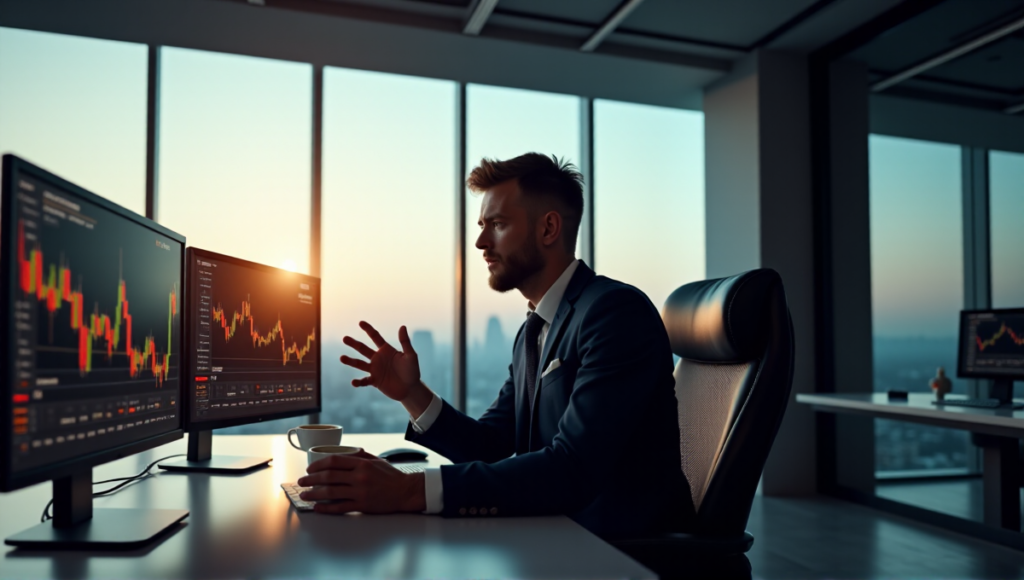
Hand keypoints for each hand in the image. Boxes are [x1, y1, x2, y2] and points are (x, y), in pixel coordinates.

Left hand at [297, 450, 425, 513]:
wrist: (406, 492)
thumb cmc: (391, 476)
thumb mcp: (377, 460)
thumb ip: (360, 456)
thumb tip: (344, 452)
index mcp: (362, 464)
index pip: (334, 461)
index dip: (318, 464)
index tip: (310, 469)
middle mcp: (359, 477)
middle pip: (329, 477)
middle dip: (311, 479)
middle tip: (301, 482)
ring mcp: (360, 492)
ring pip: (331, 492)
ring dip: (314, 494)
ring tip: (305, 495)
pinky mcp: (362, 505)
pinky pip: (340, 507)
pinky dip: (327, 508)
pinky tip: (318, 507)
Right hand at [340, 322, 420, 401]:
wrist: (411, 389)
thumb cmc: (412, 371)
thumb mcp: (411, 356)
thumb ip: (405, 342)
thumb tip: (402, 326)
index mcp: (386, 350)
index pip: (375, 337)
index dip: (368, 329)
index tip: (360, 322)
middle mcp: (378, 358)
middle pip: (363, 349)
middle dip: (354, 343)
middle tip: (344, 338)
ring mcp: (375, 370)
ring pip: (360, 364)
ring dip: (351, 361)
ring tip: (341, 358)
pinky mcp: (374, 381)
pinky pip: (364, 381)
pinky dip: (358, 382)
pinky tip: (353, 382)